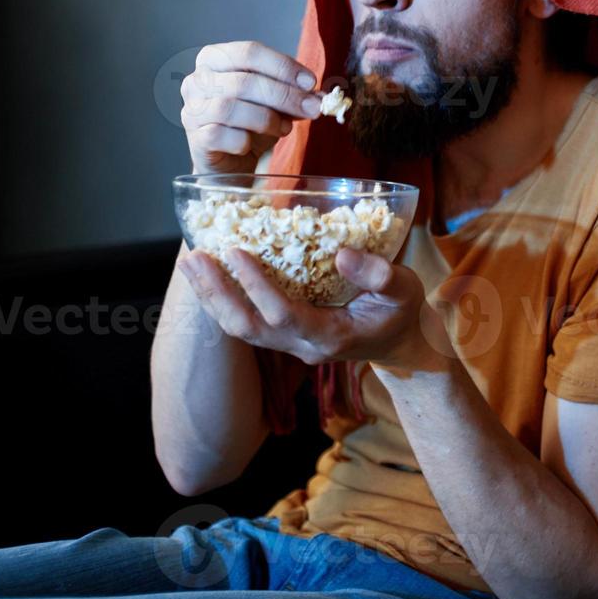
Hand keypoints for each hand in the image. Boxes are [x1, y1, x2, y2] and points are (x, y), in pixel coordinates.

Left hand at [176, 245, 444, 371]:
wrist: (401, 344)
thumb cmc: (403, 313)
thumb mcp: (406, 289)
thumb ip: (379, 274)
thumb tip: (342, 253)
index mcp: (331, 337)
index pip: (284, 315)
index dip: (256, 286)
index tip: (236, 251)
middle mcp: (303, 347)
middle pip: (248, 328)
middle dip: (217, 293)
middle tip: (194, 257)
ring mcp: (291, 346)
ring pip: (240, 329)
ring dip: (212, 296)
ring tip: (191, 262)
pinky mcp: (284, 337)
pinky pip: (246, 322)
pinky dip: (223, 298)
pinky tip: (210, 274)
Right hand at [180, 40, 323, 174]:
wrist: (230, 160)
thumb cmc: (250, 122)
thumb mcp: (275, 102)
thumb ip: (295, 93)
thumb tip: (321, 96)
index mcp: (215, 58)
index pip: (250, 52)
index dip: (283, 67)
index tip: (310, 83)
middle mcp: (197, 80)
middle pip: (244, 81)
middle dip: (284, 96)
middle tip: (312, 108)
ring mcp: (192, 109)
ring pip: (231, 108)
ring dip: (267, 119)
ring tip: (285, 128)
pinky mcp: (194, 138)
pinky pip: (220, 135)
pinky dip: (244, 140)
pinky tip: (252, 143)